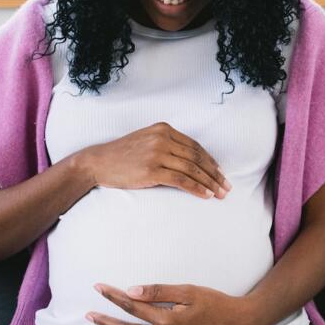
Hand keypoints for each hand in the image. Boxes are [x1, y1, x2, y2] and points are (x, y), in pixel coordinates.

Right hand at [75, 122, 231, 199]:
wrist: (98, 162)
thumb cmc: (122, 154)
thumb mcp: (146, 140)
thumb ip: (167, 144)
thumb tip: (190, 161)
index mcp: (163, 129)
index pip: (194, 146)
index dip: (210, 160)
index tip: (220, 172)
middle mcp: (162, 139)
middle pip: (197, 158)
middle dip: (214, 173)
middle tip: (226, 186)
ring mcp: (157, 154)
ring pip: (192, 170)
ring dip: (209, 183)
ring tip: (220, 194)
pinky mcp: (152, 170)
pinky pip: (181, 180)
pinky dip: (196, 188)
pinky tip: (206, 195)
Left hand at [85, 283, 260, 324]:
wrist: (236, 324)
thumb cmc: (214, 303)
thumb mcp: (188, 290)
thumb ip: (159, 291)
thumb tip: (132, 291)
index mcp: (167, 319)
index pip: (132, 306)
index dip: (113, 296)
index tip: (98, 288)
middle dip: (106, 322)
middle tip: (89, 315)